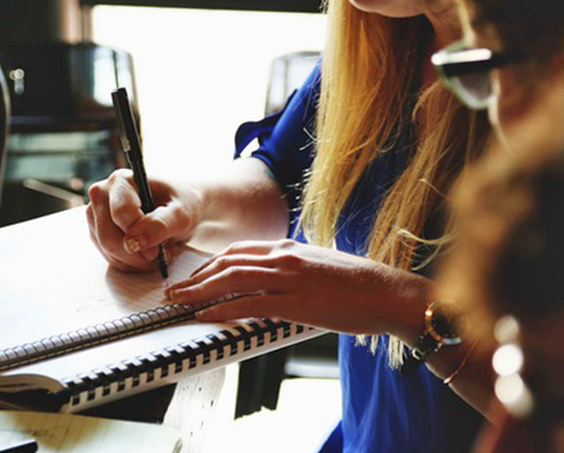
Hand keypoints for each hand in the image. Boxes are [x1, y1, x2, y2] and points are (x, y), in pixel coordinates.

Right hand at [86, 169, 202, 272]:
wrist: (179, 209)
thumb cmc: (181, 205)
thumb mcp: (181, 214)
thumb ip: (160, 225)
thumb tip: (135, 242)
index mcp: (121, 180)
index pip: (121, 214)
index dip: (140, 236)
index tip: (158, 250)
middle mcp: (102, 194)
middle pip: (108, 237)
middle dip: (136, 254)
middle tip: (160, 255)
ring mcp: (96, 214)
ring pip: (108, 251)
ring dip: (135, 260)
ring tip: (157, 251)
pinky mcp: (97, 233)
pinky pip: (109, 258)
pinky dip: (130, 263)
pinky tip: (146, 254)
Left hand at [164, 239, 427, 339]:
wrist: (389, 293)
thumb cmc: (359, 285)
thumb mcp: (319, 267)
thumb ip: (293, 270)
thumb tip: (273, 283)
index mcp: (289, 248)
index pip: (238, 251)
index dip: (210, 264)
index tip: (193, 276)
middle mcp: (285, 257)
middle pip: (227, 262)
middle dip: (196, 277)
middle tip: (174, 291)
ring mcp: (289, 278)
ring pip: (232, 279)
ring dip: (200, 292)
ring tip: (180, 302)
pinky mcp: (297, 302)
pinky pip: (250, 304)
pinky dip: (223, 309)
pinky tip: (206, 316)